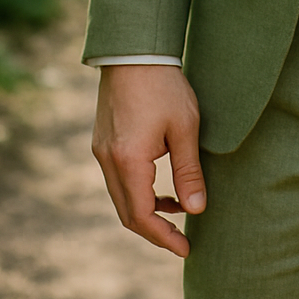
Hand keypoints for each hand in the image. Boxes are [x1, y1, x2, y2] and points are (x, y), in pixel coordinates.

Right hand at [92, 64, 205, 256]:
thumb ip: (189, 171)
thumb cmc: (164, 85)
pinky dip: (138, 190)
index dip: (164, 237)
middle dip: (155, 230)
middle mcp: (108, 161)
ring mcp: (101, 151)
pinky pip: (118, 179)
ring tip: (177, 208)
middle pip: (127, 213)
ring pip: (120, 197)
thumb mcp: (184, 128)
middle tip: (181, 238)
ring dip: (146, 209)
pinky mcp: (102, 141)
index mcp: (128, 161)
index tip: (185, 248)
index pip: (142, 216)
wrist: (134, 50)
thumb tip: (197, 208)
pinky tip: (160, 184)